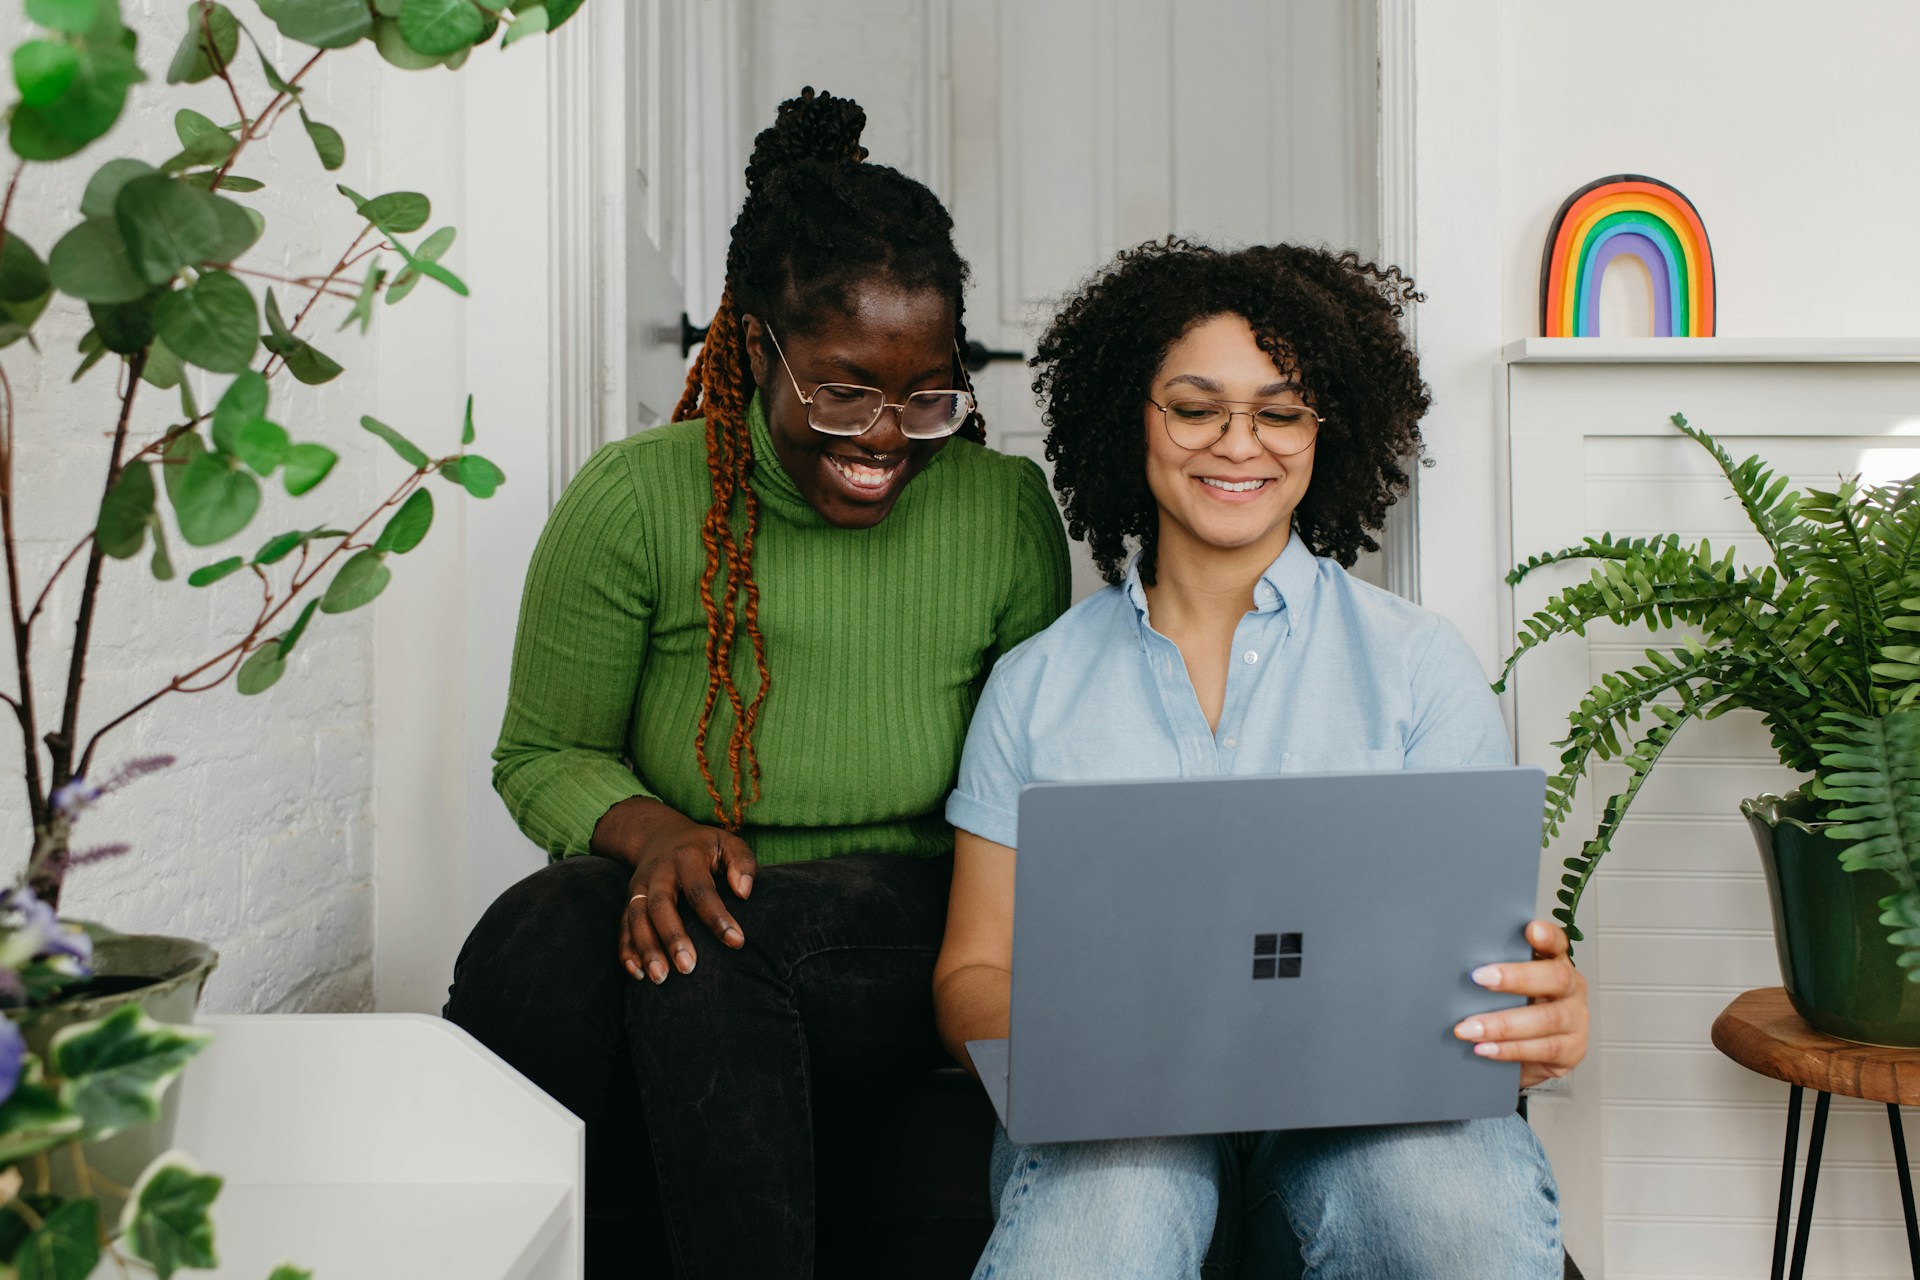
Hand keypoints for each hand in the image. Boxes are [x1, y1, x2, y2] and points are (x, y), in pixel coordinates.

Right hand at [594, 798, 756, 984]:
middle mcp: (658, 873)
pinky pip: (622, 927)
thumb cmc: (703, 846)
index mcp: (686, 858)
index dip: (717, 916)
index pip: (700, 889)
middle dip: (672, 937)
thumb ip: (741, 863)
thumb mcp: (727, 843)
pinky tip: (639, 974)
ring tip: (661, 978)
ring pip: (636, 918)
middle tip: (688, 967)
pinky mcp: (628, 902)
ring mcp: (639, 888)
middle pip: (660, 905)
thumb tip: (744, 892)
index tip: (737, 942)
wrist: (658, 835)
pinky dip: (626, 951)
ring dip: (646, 949)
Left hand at [1453, 919, 1588, 1089]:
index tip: (1531, 929)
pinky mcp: (1572, 1050)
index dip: (1548, 936)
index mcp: (1556, 964)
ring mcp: (1576, 1020)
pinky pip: (1544, 1049)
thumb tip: (1453, 959)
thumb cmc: (1513, 1012)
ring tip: (1469, 1028)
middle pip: (1555, 978)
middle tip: (1479, 977)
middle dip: (1516, 978)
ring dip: (1503, 1024)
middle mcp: (1572, 989)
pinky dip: (1511, 1049)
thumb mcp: (1505, 988)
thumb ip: (1494, 971)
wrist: (1526, 1058)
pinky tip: (1486, 1049)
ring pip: (1547, 1019)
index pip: (1558, 944)